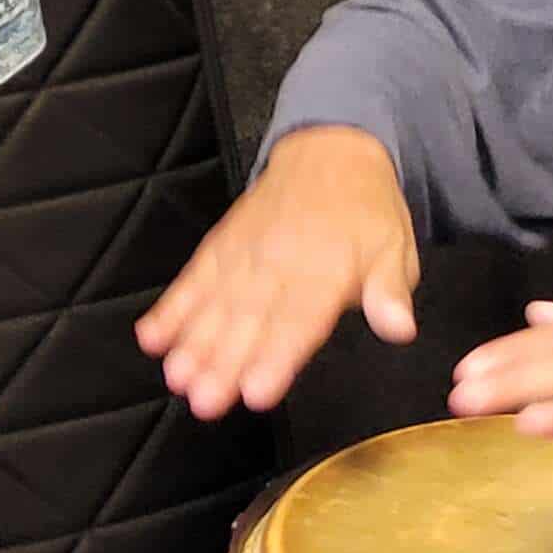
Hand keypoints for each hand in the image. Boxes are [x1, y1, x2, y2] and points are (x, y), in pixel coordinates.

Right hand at [136, 126, 420, 417]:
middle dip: (225, 362)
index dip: (278, 357)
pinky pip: (193, 278)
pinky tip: (152, 336)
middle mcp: (281, 264)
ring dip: (193, 342)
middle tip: (205, 399)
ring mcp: (246, 254)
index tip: (257, 390)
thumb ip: (390, 291)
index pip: (301, 320)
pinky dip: (171, 307)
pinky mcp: (222, 247)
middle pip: (250, 320)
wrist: (330, 152)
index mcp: (327, 271)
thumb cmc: (364, 211)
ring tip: (177, 376)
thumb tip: (400, 326)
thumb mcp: (395, 247)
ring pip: (216, 304)